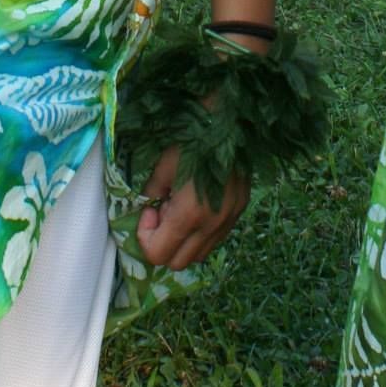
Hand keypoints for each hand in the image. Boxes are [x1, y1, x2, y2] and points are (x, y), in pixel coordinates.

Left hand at [137, 144, 249, 271]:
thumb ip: (151, 194)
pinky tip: (199, 207)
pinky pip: (215, 240)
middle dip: (162, 244)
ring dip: (183, 242)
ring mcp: (228, 222)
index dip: (146, 236)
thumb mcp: (163, 166)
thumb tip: (147, 210)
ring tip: (181, 211)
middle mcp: (211, 227)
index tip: (150, 209)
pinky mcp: (239, 214)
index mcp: (188, 215)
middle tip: (163, 212)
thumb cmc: (192, 142)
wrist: (231, 123)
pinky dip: (200, 234)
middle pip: (177, 263)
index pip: (158, 255)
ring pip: (198, 256)